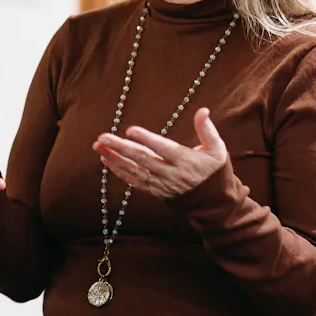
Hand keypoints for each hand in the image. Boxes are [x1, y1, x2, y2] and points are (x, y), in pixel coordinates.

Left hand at [93, 108, 227, 199]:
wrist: (213, 204)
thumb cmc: (215, 172)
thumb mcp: (217, 150)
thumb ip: (207, 130)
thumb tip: (202, 110)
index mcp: (186, 161)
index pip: (163, 149)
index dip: (147, 139)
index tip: (130, 130)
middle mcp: (171, 174)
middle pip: (143, 159)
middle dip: (121, 148)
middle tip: (103, 137)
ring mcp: (162, 184)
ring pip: (134, 171)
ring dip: (115, 159)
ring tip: (98, 147)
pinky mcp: (155, 191)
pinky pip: (134, 182)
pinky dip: (120, 172)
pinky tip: (107, 161)